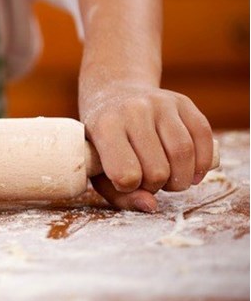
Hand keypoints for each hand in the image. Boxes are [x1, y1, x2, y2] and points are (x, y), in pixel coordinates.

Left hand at [81, 83, 214, 212]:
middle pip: (158, 169)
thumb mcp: (97, 167)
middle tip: (150, 182)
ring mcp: (160, 103)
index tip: (125, 181)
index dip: (129, 187)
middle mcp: (133, 110)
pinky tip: (191, 172)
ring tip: (170, 180)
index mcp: (105, 126)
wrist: (114, 95)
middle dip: (157, 186)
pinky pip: (204, 137)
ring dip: (182, 179)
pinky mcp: (183, 102)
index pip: (126, 173)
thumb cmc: (104, 140)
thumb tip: (150, 205)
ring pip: (184, 153)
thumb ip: (119, 195)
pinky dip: (202, 163)